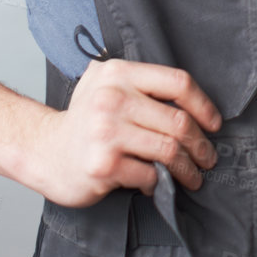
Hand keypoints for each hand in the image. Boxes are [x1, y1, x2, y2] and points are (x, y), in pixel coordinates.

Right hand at [31, 58, 221, 206]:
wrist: (44, 151)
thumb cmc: (85, 120)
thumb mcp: (106, 85)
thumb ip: (142, 83)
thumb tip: (195, 104)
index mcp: (118, 73)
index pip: (177, 82)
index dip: (203, 105)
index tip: (213, 124)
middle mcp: (111, 99)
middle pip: (178, 121)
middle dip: (200, 144)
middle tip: (207, 157)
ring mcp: (105, 132)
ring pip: (169, 150)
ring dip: (188, 168)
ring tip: (193, 176)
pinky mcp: (103, 164)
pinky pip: (149, 175)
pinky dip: (160, 183)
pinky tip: (158, 184)